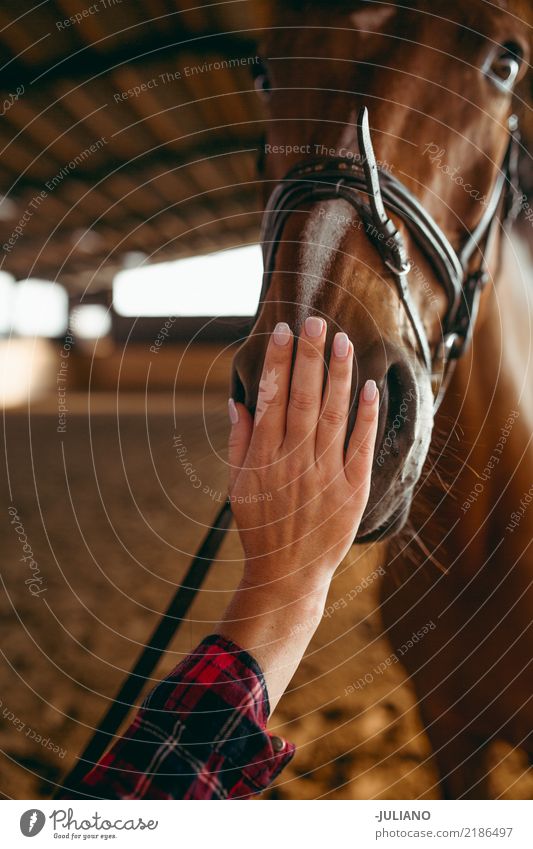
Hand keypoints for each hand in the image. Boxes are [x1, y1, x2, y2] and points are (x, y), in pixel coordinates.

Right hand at [227, 316, 378, 595]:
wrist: (287, 576)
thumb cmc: (260, 528)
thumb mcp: (237, 486)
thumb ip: (239, 441)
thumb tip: (238, 400)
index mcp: (263, 457)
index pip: (271, 398)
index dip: (277, 362)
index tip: (283, 332)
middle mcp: (293, 461)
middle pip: (302, 398)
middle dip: (308, 357)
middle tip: (315, 321)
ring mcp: (324, 475)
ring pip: (333, 415)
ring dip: (338, 376)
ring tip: (342, 341)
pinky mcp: (351, 491)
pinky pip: (360, 447)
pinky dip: (365, 416)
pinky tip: (368, 387)